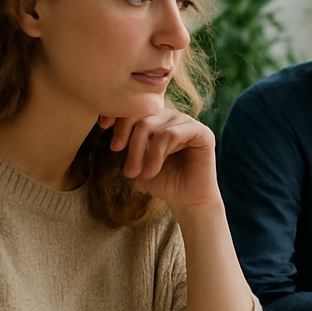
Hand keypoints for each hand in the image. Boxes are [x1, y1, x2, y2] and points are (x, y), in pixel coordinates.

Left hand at [103, 109, 219, 211]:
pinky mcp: (202, 132)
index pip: (135, 109)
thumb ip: (129, 140)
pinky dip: (158, 153)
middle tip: (129, 172)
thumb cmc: (162, 181)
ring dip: (144, 153)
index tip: (110, 141)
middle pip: (143, 118)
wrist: (186, 201)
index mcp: (158, 119)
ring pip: (154, 126)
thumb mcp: (139, 159)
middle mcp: (173, 117)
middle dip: (131, 144)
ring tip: (142, 174)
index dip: (119, 122)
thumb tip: (109, 122)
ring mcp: (188, 122)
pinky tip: (154, 169)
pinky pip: (172, 134)